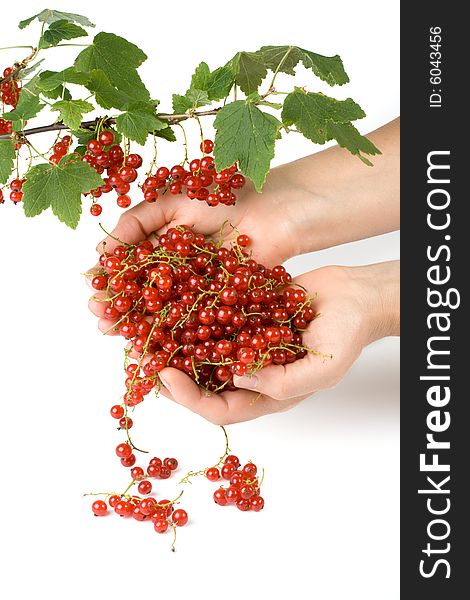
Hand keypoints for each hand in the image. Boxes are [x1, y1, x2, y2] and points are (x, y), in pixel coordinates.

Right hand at [88, 173, 318, 331]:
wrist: (272, 211)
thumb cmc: (222, 198)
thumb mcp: (170, 202)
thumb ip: (136, 224)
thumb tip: (102, 252)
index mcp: (159, 243)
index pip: (127, 265)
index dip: (109, 278)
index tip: (92, 289)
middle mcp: (173, 268)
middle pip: (140, 292)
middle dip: (118, 305)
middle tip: (100, 317)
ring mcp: (193, 287)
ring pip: (160, 310)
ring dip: (137, 323)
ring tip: (115, 332)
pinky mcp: (215, 303)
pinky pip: (188, 320)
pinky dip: (169, 331)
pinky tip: (151, 339)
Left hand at [155, 261, 399, 423]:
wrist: (354, 295)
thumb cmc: (346, 337)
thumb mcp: (321, 368)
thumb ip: (282, 383)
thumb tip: (237, 379)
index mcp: (266, 395)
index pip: (219, 407)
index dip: (189, 398)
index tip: (166, 376)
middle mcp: (249, 373)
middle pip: (201, 382)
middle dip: (169, 373)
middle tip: (140, 355)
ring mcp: (244, 344)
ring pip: (199, 351)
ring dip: (172, 344)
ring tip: (144, 331)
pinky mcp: (243, 317)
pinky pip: (211, 322)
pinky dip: (189, 317)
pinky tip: (169, 303)